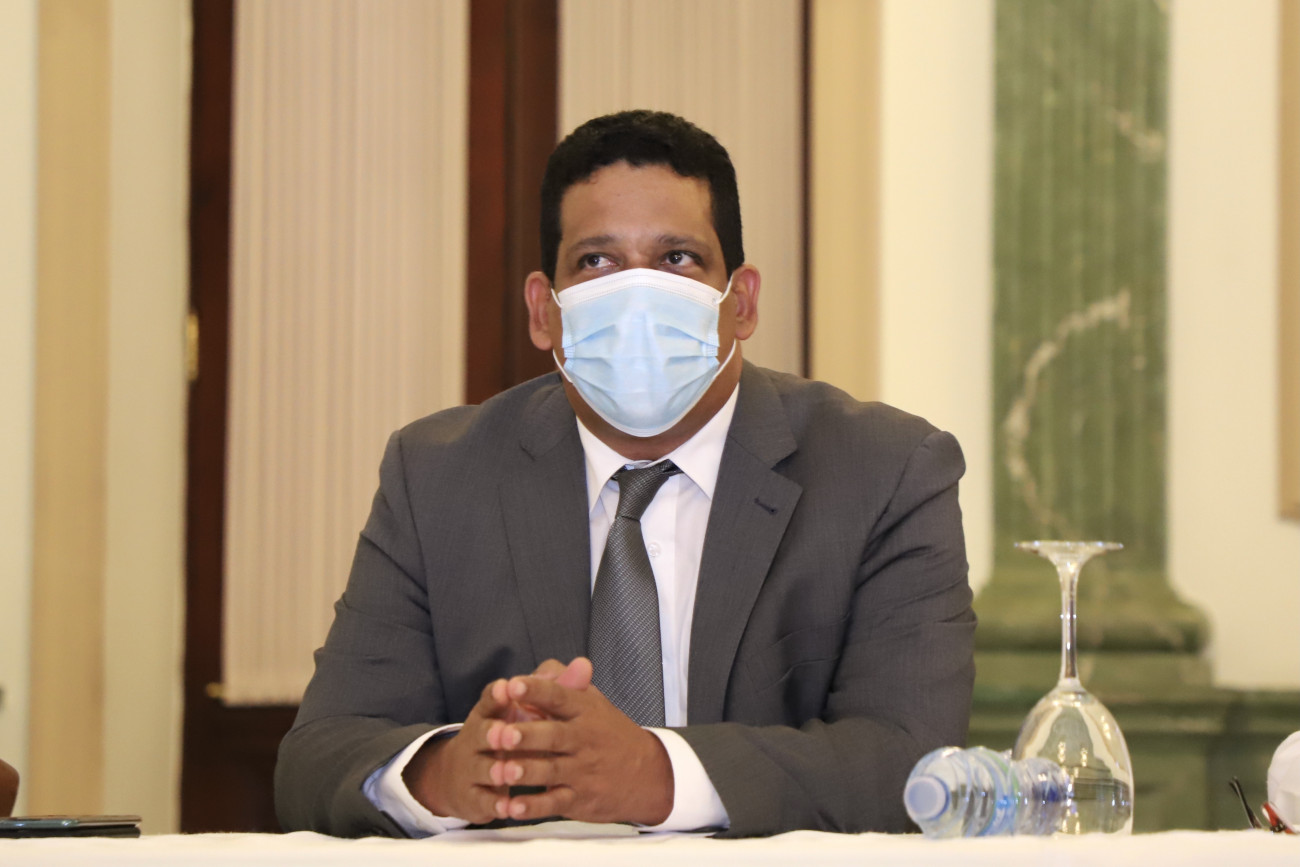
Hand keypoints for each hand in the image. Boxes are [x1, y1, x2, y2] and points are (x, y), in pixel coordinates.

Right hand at [401, 658, 591, 822]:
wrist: (467, 772)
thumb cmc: (509, 732)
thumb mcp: (527, 709)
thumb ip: (555, 689)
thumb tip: (584, 665)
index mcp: (491, 711)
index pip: (491, 698)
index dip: (498, 694)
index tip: (508, 688)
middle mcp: (477, 736)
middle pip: (482, 732)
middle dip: (495, 734)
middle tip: (508, 736)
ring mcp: (473, 766)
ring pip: (481, 767)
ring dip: (493, 770)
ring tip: (506, 773)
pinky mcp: (474, 796)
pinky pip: (483, 800)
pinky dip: (494, 804)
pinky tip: (507, 808)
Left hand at [486, 661, 673, 825]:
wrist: (648, 775)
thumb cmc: (608, 732)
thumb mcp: (593, 701)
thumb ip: (563, 682)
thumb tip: (538, 670)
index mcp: (584, 711)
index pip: (558, 697)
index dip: (536, 691)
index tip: (513, 686)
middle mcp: (583, 739)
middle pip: (553, 736)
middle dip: (528, 735)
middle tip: (502, 734)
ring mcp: (581, 771)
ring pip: (551, 770)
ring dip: (527, 771)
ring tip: (503, 771)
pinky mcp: (579, 799)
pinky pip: (554, 803)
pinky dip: (534, 807)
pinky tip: (514, 807)